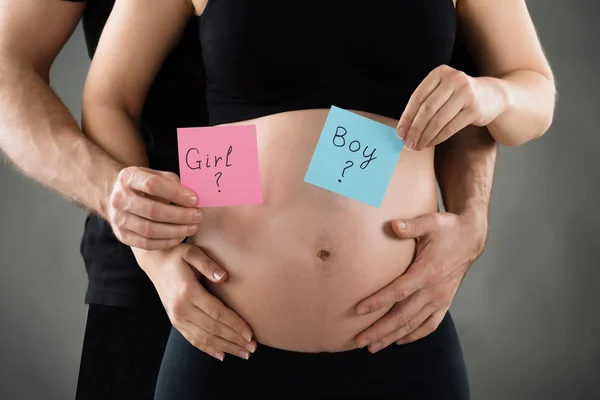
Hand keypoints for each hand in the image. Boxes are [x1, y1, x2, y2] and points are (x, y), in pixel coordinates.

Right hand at [108, 166, 201, 249]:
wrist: (119, 196)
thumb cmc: (145, 185)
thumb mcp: (156, 175)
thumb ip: (172, 182)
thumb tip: (191, 197)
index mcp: (128, 177)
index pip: (153, 185)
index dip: (176, 193)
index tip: (194, 200)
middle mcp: (119, 198)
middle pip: (152, 211)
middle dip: (179, 215)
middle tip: (197, 216)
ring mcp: (118, 219)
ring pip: (150, 230)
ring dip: (176, 231)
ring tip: (192, 227)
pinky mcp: (122, 235)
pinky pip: (146, 244)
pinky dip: (166, 242)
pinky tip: (180, 237)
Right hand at [133, 243, 255, 360]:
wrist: (155, 263)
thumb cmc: (178, 255)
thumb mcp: (192, 252)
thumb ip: (208, 264)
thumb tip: (224, 277)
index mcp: (188, 292)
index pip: (217, 313)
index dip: (235, 325)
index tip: (250, 334)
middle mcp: (181, 308)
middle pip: (213, 329)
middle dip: (235, 340)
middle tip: (253, 348)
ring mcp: (176, 318)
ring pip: (204, 338)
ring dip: (225, 348)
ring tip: (244, 354)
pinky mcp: (175, 322)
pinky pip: (193, 340)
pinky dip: (208, 349)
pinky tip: (222, 356)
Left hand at [355, 211, 486, 352]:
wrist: (471, 238)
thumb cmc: (448, 229)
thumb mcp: (430, 222)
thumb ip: (411, 225)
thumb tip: (394, 225)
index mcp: (427, 272)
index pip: (398, 291)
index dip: (378, 302)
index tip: (359, 310)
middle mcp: (434, 290)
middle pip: (403, 316)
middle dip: (380, 330)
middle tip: (361, 341)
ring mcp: (440, 299)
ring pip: (413, 324)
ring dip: (393, 337)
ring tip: (373, 347)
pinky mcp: (445, 302)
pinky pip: (429, 325)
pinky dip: (414, 335)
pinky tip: (399, 340)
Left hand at [397, 65, 506, 150]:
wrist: (492, 95)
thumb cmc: (459, 96)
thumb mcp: (442, 91)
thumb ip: (424, 103)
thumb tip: (403, 129)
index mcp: (440, 73)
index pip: (417, 97)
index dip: (407, 117)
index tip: (399, 133)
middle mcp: (453, 79)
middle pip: (427, 109)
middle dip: (415, 129)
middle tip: (407, 144)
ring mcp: (466, 93)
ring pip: (438, 120)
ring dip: (425, 136)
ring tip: (417, 147)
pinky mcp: (475, 109)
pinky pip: (450, 127)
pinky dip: (438, 138)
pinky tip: (430, 144)